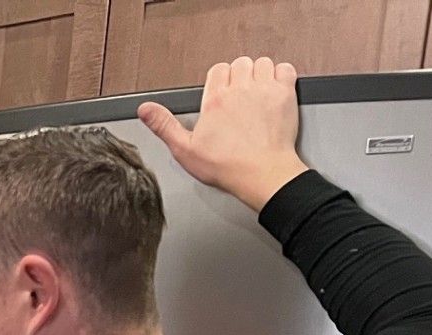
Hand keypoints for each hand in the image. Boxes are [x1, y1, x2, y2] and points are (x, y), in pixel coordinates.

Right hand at [139, 56, 307, 211]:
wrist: (262, 173)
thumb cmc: (227, 166)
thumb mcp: (185, 150)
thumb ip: (164, 125)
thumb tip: (145, 109)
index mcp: (215, 100)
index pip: (217, 70)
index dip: (219, 80)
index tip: (221, 93)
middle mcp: (240, 90)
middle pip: (240, 63)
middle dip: (239, 75)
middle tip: (239, 94)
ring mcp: (265, 90)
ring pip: (262, 63)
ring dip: (259, 73)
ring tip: (256, 91)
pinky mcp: (285, 94)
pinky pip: (285, 68)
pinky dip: (281, 74)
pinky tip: (274, 88)